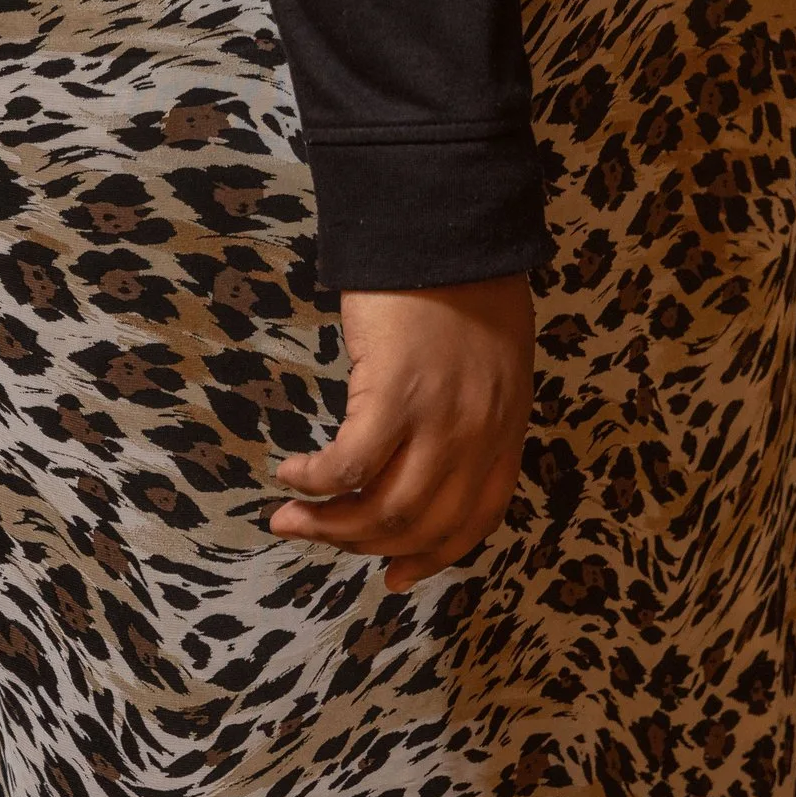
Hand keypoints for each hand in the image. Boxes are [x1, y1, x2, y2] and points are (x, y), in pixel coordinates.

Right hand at [271, 278, 533, 591]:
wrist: (448, 222)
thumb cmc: (466, 278)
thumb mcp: (495, 359)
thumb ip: (476, 410)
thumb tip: (431, 454)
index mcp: (505, 429)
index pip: (474, 520)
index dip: (432, 556)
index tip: (396, 574)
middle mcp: (478, 436)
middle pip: (421, 525)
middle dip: (364, 546)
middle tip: (317, 539)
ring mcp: (438, 419)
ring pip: (382, 508)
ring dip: (329, 526)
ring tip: (290, 518)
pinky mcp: (393, 393)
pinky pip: (349, 464)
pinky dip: (315, 482)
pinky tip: (290, 475)